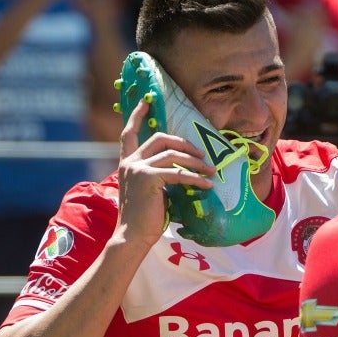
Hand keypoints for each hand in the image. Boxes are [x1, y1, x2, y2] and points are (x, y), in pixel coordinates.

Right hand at [116, 100, 215, 247]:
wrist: (132, 236)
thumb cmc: (144, 216)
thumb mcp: (149, 189)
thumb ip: (158, 173)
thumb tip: (182, 166)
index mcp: (127, 162)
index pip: (129, 133)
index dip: (137, 115)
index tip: (146, 101)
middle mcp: (130, 162)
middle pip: (160, 138)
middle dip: (184, 142)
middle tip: (201, 153)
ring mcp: (138, 169)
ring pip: (173, 155)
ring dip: (196, 162)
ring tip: (210, 170)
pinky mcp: (148, 179)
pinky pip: (178, 173)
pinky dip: (196, 178)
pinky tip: (207, 184)